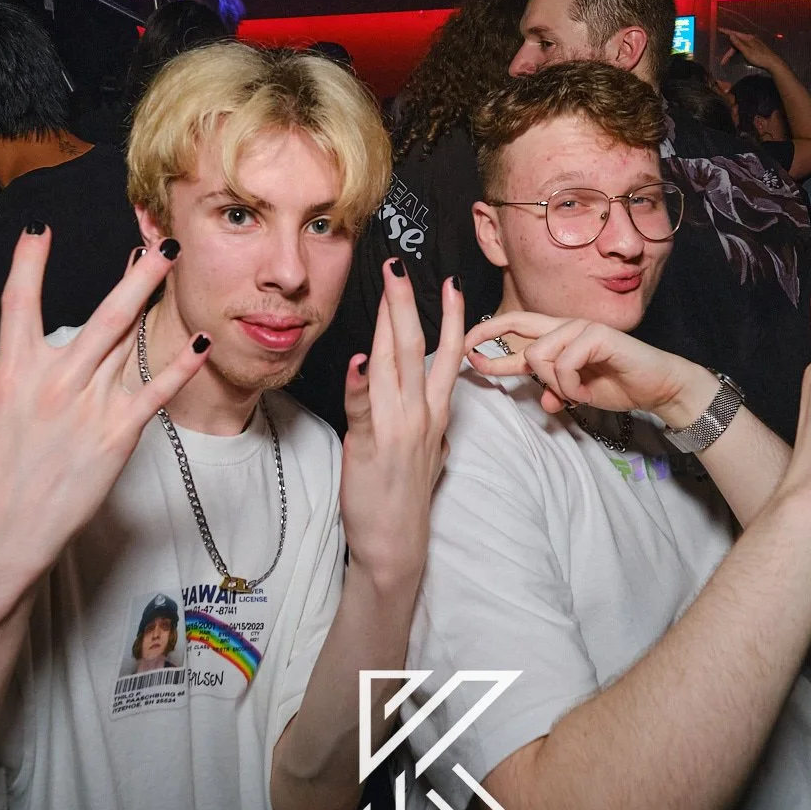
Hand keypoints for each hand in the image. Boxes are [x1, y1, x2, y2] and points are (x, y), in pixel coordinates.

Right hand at [0, 231, 209, 600]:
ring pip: (128, 342)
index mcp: (8, 373)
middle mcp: (54, 381)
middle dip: (135, 272)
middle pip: (103, 314)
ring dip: (152, 300)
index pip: (18, 302)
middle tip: (158, 239)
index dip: (29, 262)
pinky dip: (179, 367)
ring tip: (171, 264)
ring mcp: (89, 407)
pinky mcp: (116, 436)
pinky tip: (199, 343)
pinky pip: (154, 393)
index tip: (41, 229)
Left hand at [338, 263, 465, 589]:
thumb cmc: (406, 499)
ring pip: (395, 365)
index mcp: (436, 415)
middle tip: (401, 265)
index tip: (452, 284)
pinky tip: (358, 359)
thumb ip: (430, 426)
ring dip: (390, 323)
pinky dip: (360, 383)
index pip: (447, 356)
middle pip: (418, 349)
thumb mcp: (428, 455)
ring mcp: (398, 429)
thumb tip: (435, 410)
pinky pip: (363, 408)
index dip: (452, 318)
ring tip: (389, 287)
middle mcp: (422, 416)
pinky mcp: (370, 445)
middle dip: (409, 303)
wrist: (397, 544)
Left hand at [465, 310, 710, 426]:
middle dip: (488, 335)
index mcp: (559, 338)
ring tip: (576, 395)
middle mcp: (566, 328)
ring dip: (554, 384)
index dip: (488, 338)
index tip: (464, 350)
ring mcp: (581, 329)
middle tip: (469, 356)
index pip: (517, 331)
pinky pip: (564, 364)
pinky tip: (586, 393)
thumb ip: (558, 392)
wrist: (658, 386)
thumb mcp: (580, 393)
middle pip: (518, 323)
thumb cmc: (621, 384)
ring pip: (538, 354)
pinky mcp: (597, 336)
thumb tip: (544, 403)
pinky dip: (571, 387)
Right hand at [721, 26, 788, 75]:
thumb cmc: (759, 58)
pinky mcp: (755, 48)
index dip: (726, 32)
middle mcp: (750, 39)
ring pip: (740, 47)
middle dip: (729, 52)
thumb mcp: (747, 52)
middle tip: (723, 61)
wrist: (772, 63)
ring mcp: (753, 43)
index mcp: (748, 38)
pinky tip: (737, 57)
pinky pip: (743, 48)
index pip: (734, 34)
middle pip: (736, 43)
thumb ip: (738, 44)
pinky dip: (738, 53)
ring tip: (727, 61)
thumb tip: (731, 35)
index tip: (718, 29)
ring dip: (733, 53)